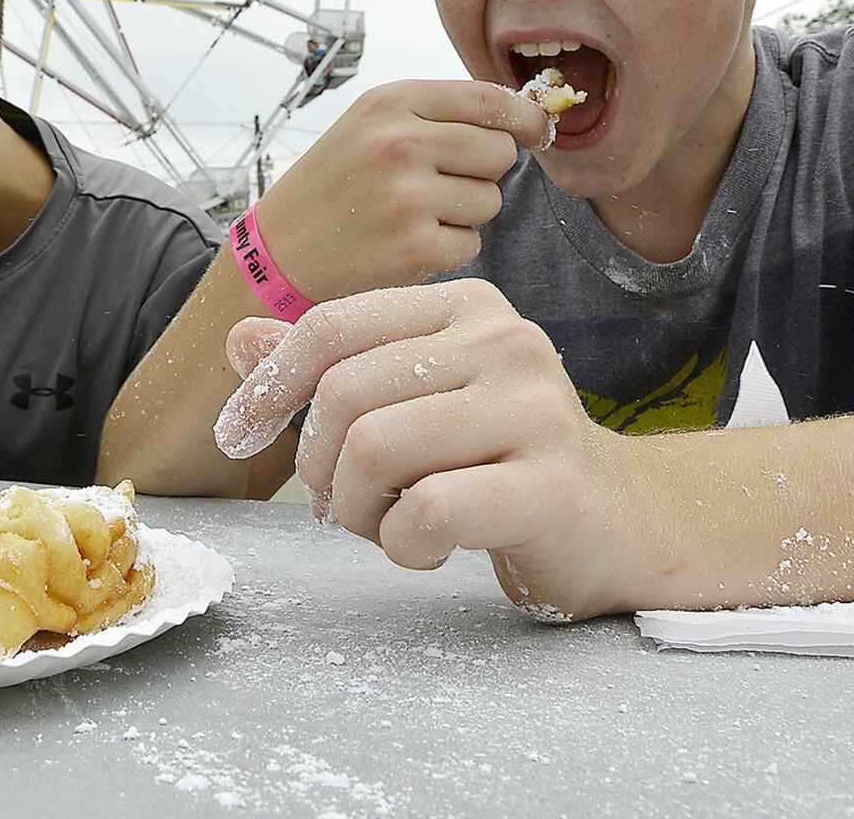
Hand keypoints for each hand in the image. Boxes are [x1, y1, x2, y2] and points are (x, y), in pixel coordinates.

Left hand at [214, 280, 636, 620]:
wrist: (615, 521)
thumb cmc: (495, 457)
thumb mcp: (410, 397)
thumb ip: (328, 366)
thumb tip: (238, 339)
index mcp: (463, 305)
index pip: (331, 328)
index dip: (269, 386)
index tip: (240, 435)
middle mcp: (504, 340)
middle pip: (344, 395)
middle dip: (320, 467)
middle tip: (343, 505)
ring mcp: (535, 409)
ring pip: (376, 449)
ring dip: (358, 510)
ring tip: (389, 525)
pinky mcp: (553, 485)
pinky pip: (429, 510)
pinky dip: (403, 544)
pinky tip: (429, 548)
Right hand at [254, 80, 550, 299]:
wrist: (277, 251)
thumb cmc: (334, 185)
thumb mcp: (370, 126)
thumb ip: (440, 115)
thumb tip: (532, 120)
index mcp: (390, 102)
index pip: (490, 99)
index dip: (524, 118)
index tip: (535, 132)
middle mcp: (399, 143)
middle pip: (499, 152)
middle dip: (482, 170)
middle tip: (435, 183)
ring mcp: (406, 197)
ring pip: (490, 201)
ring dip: (463, 212)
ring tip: (411, 214)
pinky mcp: (414, 248)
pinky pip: (471, 243)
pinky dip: (446, 248)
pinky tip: (404, 243)